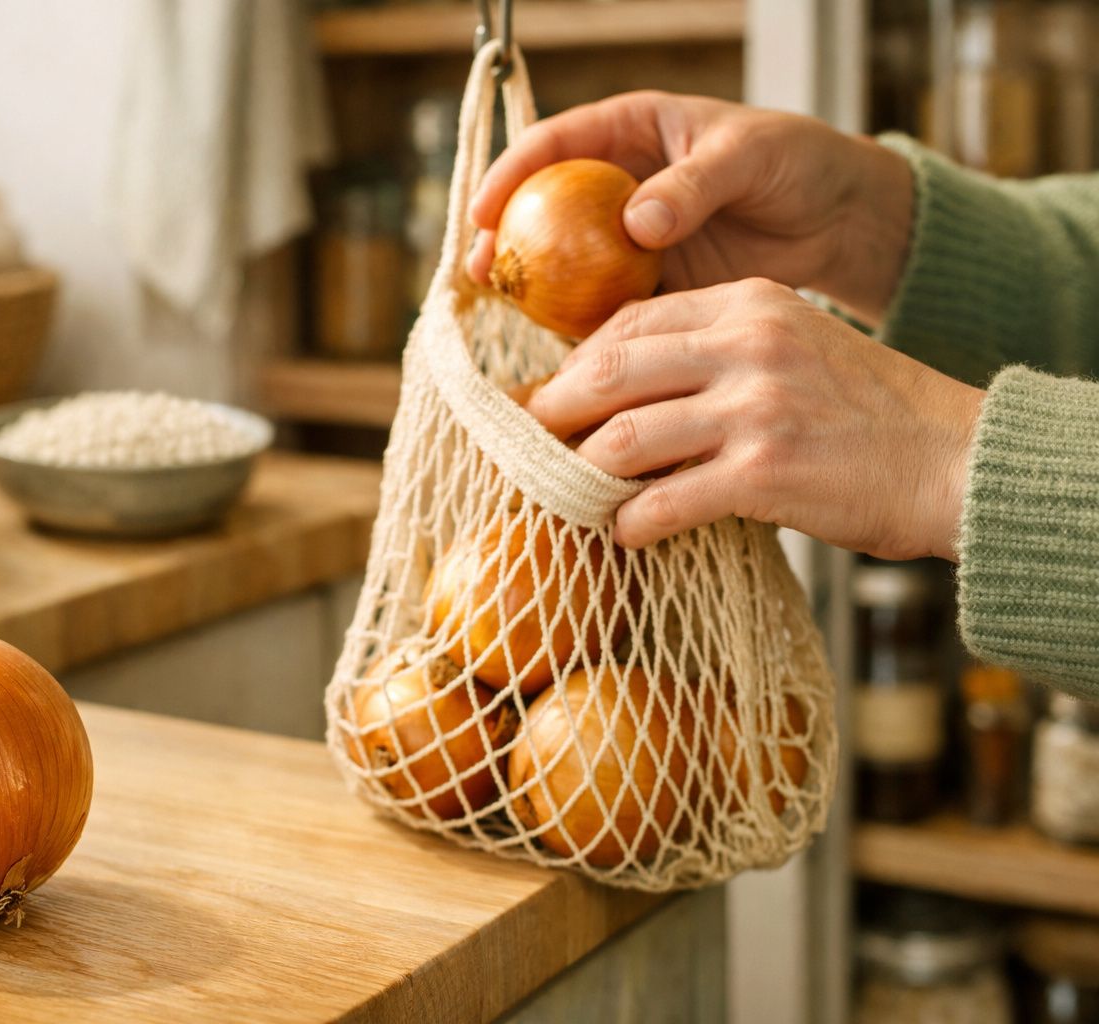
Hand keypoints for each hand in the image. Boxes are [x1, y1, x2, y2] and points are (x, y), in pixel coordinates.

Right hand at [467, 92, 914, 323]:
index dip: (511, 173)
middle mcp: (619, 183)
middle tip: (481, 271)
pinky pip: (606, 302)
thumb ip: (692, 184)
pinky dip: (583, 323)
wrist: (840, 219)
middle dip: (504, 237)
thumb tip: (635, 223)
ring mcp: (630, 237)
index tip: (486, 209)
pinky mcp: (651, 282)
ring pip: (566, 259)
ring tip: (509, 313)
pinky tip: (564, 344)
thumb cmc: (798, 162)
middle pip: (543, 206)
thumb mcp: (749, 157)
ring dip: (534, 287)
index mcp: (633, 130)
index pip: (555, 143)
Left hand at [528, 279, 984, 560]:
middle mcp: (748, 344)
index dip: (578, 360)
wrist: (956, 461)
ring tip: (573, 495)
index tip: (553, 393)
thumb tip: (627, 392)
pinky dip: (632, 523)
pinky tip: (625, 533)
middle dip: (556, 410)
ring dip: (586, 474)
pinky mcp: (765, 473)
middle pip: (609, 370)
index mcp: (751, 303)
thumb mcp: (798, 347)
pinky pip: (665, 502)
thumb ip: (721, 354)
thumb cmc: (871, 414)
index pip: (632, 320)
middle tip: (531, 442)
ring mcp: (756, 407)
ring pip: (625, 438)